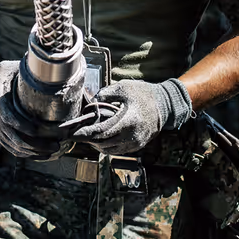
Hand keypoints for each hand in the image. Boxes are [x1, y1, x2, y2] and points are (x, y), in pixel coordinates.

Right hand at [0, 60, 57, 157]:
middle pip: (15, 139)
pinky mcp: (1, 138)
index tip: (39, 130)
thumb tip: (44, 66)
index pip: (9, 118)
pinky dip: (28, 155)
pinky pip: (14, 150)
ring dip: (35, 152)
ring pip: (15, 148)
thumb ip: (22, 69)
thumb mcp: (5, 69)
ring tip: (53, 150)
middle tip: (55, 144)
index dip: (24, 126)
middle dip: (36, 145)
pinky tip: (43, 154)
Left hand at [71, 78, 192, 154]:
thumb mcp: (124, 88)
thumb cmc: (144, 95)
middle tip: (78, 134)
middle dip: (89, 140)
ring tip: (89, 136)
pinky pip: (117, 151)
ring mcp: (135, 143)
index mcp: (128, 121)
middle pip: (103, 143)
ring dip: (97, 144)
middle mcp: (131, 136)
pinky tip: (101, 139)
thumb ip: (105, 94)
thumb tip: (91, 102)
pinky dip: (107, 146)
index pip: (101, 132)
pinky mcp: (137, 146)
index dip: (85, 134)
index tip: (73, 134)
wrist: (164, 105)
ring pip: (109, 150)